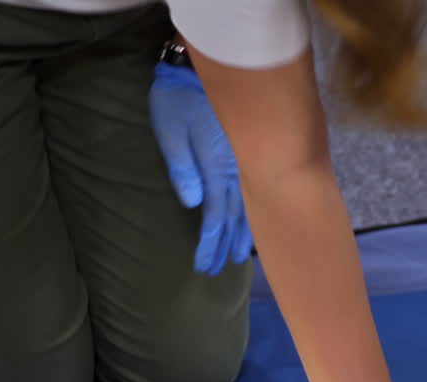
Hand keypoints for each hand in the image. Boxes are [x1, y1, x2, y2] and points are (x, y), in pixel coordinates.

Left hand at [148, 63, 252, 275]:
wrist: (208, 68)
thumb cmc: (179, 98)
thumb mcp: (171, 130)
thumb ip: (182, 167)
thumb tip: (193, 203)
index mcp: (214, 169)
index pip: (213, 218)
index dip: (209, 244)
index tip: (204, 265)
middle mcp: (234, 173)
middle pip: (233, 220)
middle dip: (225, 246)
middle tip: (219, 268)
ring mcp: (244, 166)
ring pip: (249, 210)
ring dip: (244, 235)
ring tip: (241, 256)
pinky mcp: (246, 158)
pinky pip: (254, 195)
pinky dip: (254, 214)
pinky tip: (255, 224)